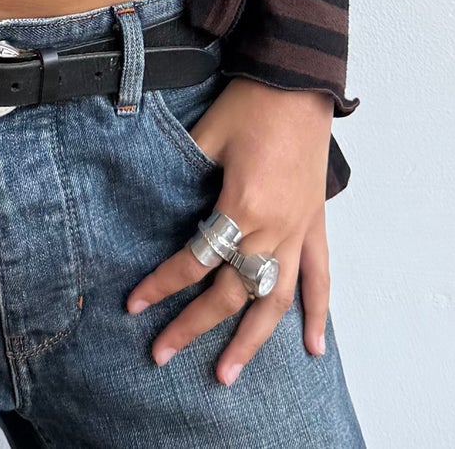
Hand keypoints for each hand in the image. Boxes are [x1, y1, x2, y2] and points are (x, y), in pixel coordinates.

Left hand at [125, 78, 334, 384]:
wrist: (299, 79)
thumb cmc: (251, 101)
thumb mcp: (206, 134)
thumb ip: (181, 172)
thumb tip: (153, 197)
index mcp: (243, 205)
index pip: (196, 260)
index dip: (163, 285)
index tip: (134, 304)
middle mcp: (274, 227)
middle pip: (231, 291)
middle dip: (195, 327)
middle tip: (162, 355)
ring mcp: (299, 229)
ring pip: (275, 298)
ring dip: (252, 340)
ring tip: (228, 374)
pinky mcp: (315, 221)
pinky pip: (320, 276)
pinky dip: (317, 312)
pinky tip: (312, 346)